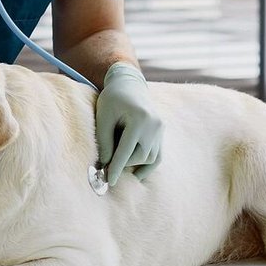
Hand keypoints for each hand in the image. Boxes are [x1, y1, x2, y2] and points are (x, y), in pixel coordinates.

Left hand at [96, 62, 161, 185]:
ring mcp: (161, 130)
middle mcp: (155, 126)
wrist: (129, 84)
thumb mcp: (104, 116)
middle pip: (139, 156)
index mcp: (140, 119)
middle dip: (123, 163)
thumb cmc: (112, 99)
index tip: (109, 181)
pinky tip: (136, 174)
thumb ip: (104, 140)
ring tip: (118, 161)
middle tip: (107, 165)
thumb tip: (105, 164)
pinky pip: (157, 156)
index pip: (127, 150)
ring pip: (150, 158)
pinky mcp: (162, 134)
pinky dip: (147, 166)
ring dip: (134, 164)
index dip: (116, 167)